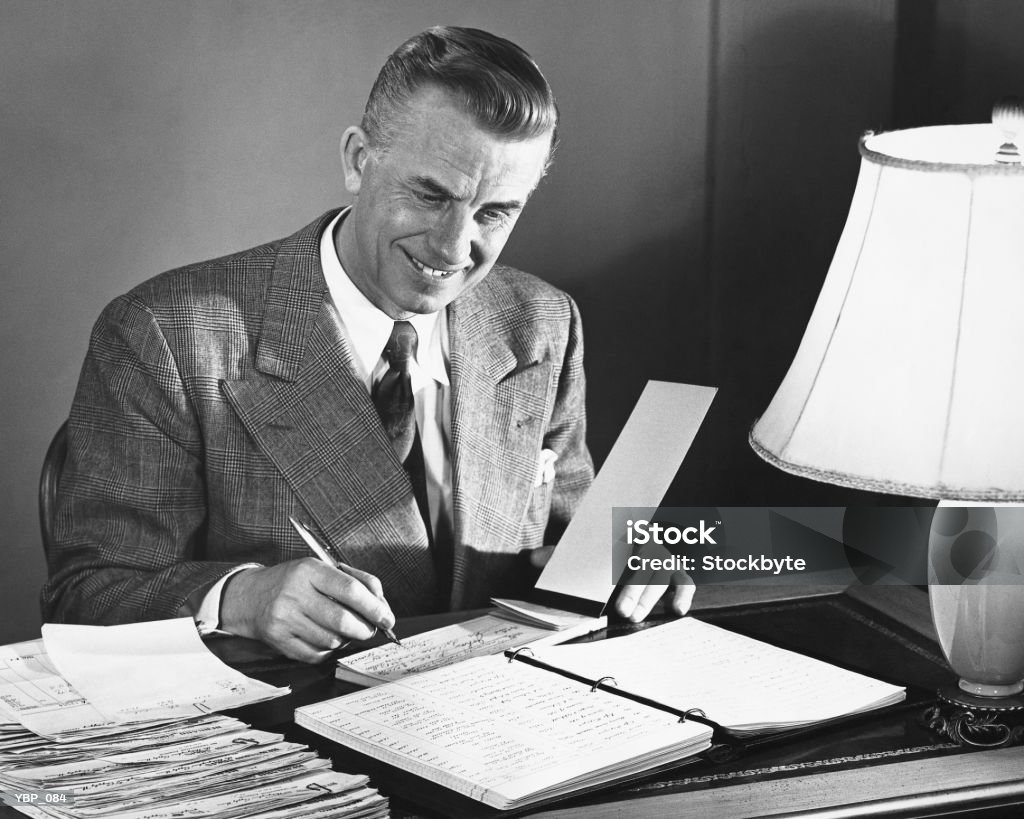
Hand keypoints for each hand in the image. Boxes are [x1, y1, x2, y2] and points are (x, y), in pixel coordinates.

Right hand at [219, 558, 394, 662]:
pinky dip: (328, 650)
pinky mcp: (279, 641)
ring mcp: (284, 619)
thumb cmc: (295, 581)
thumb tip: (382, 606)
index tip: (387, 618)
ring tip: (342, 629)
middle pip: (342, 620)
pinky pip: (317, 654)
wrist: (251, 597)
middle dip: (365, 629)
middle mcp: (294, 594)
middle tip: (371, 629)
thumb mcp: (322, 568)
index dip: (375, 607)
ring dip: (346, 639)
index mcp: (309, 570)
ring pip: (332, 640)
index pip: (350, 590)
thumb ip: (356, 581)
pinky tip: (324, 636)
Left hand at [527, 545, 694, 621]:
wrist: (626, 536)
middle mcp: (643, 544)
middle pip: (643, 565)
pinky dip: (682, 593)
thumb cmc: (600, 549)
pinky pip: (683, 581)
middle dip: (634, 590)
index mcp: (621, 535)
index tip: (609, 583)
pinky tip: (677, 609)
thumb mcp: (580, 550)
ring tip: (636, 617)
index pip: (622, 547)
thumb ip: (559, 555)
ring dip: (650, 596)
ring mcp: (660, 558)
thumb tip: (532, 558)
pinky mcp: (673, 572)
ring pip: (661, 574)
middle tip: (622, 612)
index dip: (613, 564)